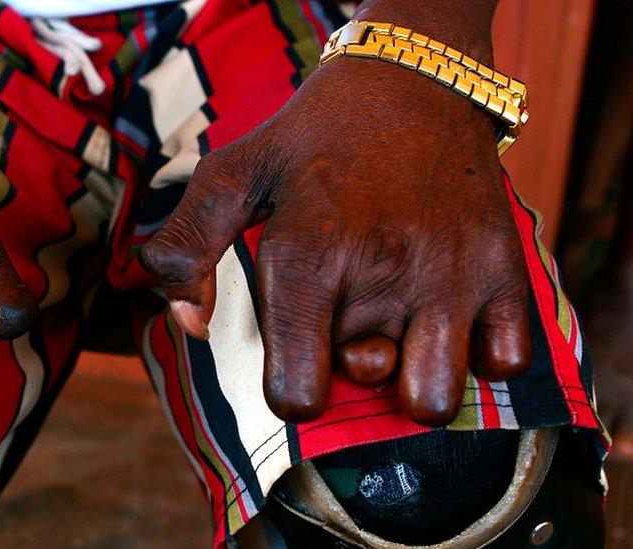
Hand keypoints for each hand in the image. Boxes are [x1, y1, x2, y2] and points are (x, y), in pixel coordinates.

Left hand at [142, 55, 530, 425]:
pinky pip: (505, 364)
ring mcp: (450, 273)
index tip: (298, 357)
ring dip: (415, 375)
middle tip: (353, 311)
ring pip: (434, 399)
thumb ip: (187, 248)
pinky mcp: (506, 269)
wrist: (414, 78)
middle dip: (353, 364)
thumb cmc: (314, 138)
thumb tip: (191, 324)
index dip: (291, 388)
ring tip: (402, 322)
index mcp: (306, 255)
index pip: (297, 395)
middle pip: (364, 386)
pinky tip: (452, 311)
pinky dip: (482, 352)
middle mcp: (380, 271)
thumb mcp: (232, 174)